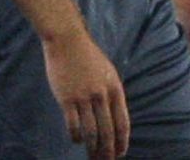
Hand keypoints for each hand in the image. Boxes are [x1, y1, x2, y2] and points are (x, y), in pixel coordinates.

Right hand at [43, 30, 129, 158]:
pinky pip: (73, 125)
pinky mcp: (67, 99)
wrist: (68, 41)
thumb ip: (110, 93)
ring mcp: (84, 97)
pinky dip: (76, 136)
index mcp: (115, 88)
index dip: (122, 141)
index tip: (121, 153)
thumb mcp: (107, 73)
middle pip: (107, 131)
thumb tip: (112, 117)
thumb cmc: (87, 57)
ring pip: (91, 132)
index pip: (122, 122)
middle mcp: (102, 95)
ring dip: (92, 148)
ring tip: (92, 157)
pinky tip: (77, 140)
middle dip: (108, 150)